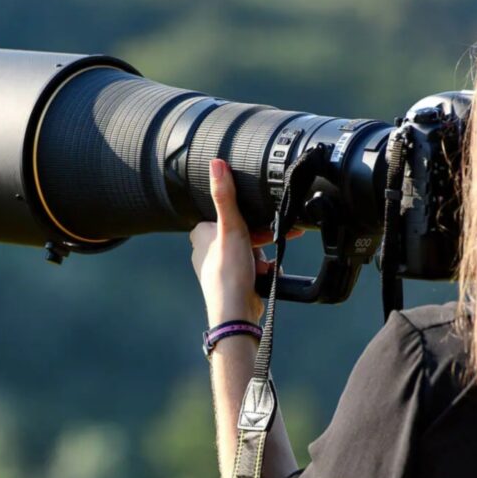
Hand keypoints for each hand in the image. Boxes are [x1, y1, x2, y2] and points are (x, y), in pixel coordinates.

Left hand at [189, 159, 303, 325]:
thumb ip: (225, 196)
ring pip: (250, 249)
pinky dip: (263, 269)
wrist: (236, 314)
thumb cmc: (229, 273)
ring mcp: (219, 266)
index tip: (264, 221)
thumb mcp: (231, 228)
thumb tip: (216, 163)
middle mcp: (206, 249)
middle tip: (276, 240)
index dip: (249, 218)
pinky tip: (267, 274)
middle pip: (242, 232)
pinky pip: (253, 267)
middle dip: (261, 238)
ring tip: (266, 266)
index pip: (228, 214)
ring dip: (264, 255)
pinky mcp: (232, 280)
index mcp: (200, 233)